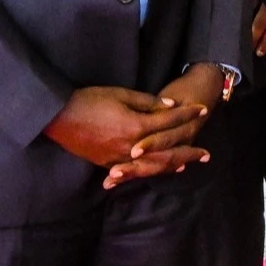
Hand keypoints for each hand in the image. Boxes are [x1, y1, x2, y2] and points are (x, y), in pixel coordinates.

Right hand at [43, 87, 206, 170]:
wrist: (58, 117)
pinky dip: (152, 170)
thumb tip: (170, 105)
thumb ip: (147, 102)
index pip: (169, 121)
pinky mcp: (108, 163)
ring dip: (173, 163)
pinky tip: (161, 168)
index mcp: (137, 126)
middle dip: (189, 151)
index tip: (203, 109)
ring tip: (188, 162)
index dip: (187, 114)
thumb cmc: (89, 100)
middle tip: (207, 153)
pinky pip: (136, 170)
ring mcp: (120, 158)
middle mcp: (132, 147)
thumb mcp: (120, 94)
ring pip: (154, 165)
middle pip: (167, 151)